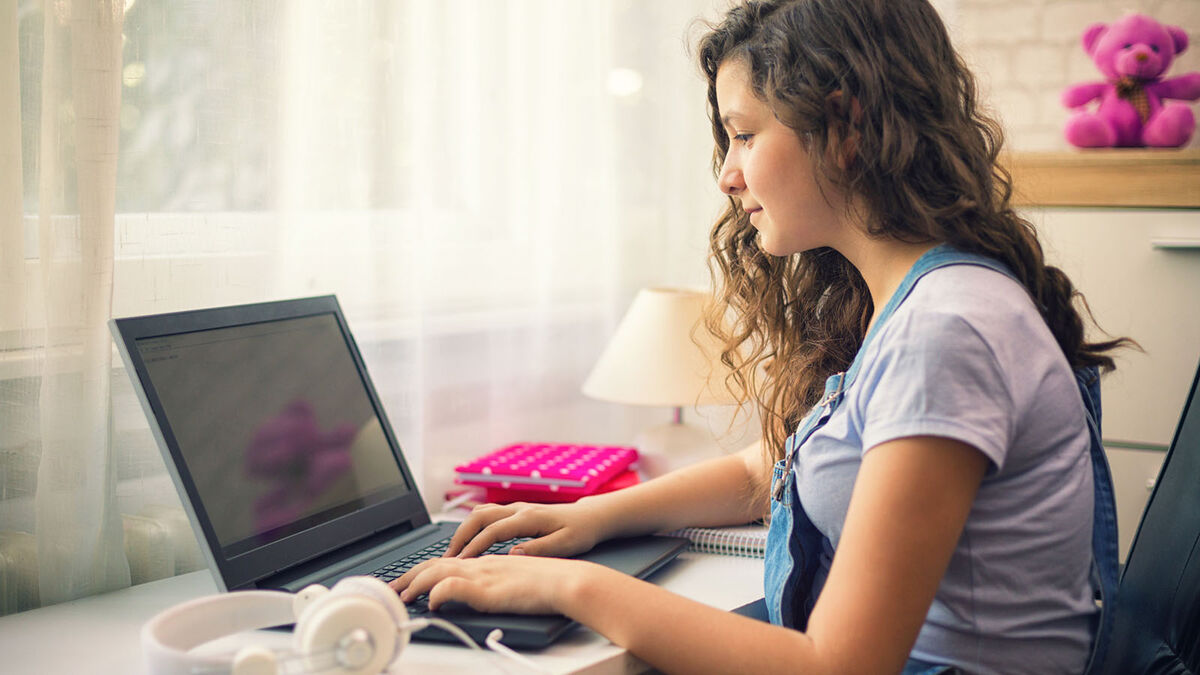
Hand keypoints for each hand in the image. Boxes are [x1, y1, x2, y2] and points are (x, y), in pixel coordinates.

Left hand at [388, 554, 600, 614]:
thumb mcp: (518, 578)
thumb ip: (499, 580)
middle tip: (392, 590)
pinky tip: (432, 605)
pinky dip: (436, 595)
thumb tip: (483, 590)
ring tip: (402, 597)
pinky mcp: (488, 589)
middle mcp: (482, 563)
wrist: (570, 581)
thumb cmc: (552, 582)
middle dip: (409, 576)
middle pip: (435, 563)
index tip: (407, 581)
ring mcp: (483, 574)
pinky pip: (451, 588)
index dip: (423, 570)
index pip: (447, 561)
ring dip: (415, 583)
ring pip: (437, 572)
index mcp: (488, 560)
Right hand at [444, 501, 605, 558]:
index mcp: (528, 517)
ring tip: (452, 553)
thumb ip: (538, 549)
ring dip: (463, 531)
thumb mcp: (565, 545)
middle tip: (446, 559)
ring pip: (480, 513)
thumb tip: (512, 555)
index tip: (460, 563)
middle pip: (479, 517)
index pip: (493, 531)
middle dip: (459, 537)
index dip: (474, 547)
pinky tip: (466, 542)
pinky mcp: (515, 512)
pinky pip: (487, 515)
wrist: (589, 517)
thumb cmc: (579, 532)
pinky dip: (472, 527)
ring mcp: (515, 508)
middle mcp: (518, 509)